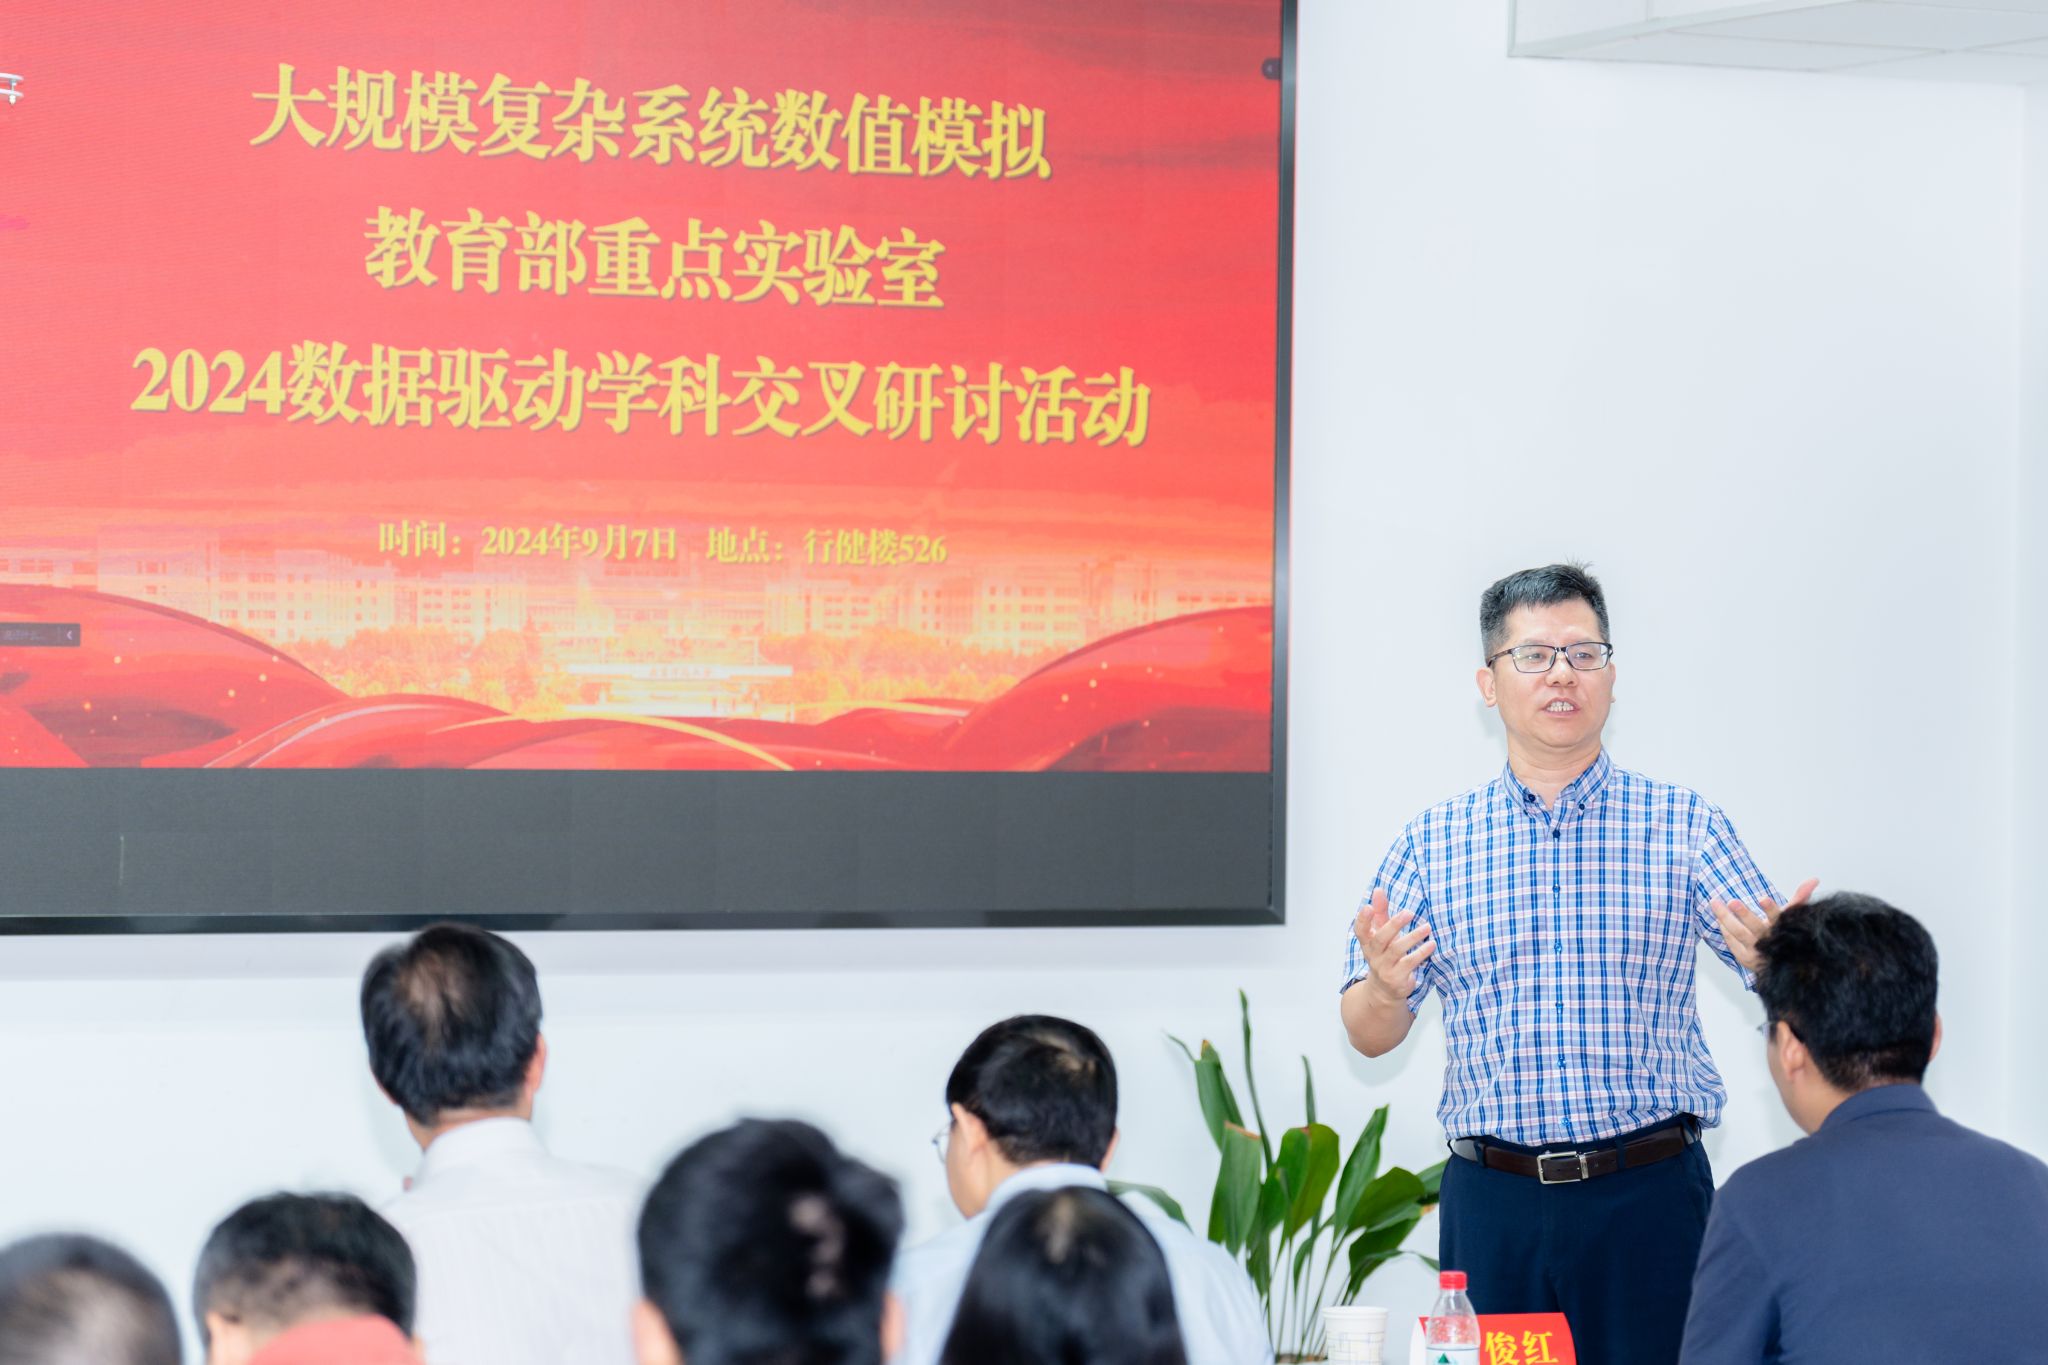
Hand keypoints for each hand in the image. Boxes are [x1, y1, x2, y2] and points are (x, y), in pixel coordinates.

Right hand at [1351, 889, 1433, 1007]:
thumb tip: (1378, 890)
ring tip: (1427, 927)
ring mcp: (1384, 968)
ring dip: (1413, 937)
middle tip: (1408, 912)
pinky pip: (1409, 963)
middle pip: (1380, 939)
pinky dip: (1421, 953)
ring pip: (1396, 950)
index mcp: (1367, 942)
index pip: (1360, 930)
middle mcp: (1373, 955)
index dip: (1363, 919)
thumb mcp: (1381, 934)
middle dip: (1393, 925)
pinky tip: (1431, 944)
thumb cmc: (1384, 956)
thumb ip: (1380, 912)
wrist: (1384, 991)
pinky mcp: (1396, 978)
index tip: (1369, 907)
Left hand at [1711, 878, 1817, 972]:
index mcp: (1784, 930)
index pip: (1778, 918)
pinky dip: (1725, 930)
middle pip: (1756, 928)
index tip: (1762, 898)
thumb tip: (1814, 879)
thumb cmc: (1787, 934)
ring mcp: (1757, 952)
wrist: (1786, 966)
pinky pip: (1732, 943)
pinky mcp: (1746, 959)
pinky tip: (1719, 918)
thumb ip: (1801, 898)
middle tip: (1732, 901)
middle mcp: (1770, 942)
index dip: (1771, 909)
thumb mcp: (1793, 916)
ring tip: (1715, 903)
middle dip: (1744, 914)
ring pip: (1739, 934)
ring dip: (1726, 918)